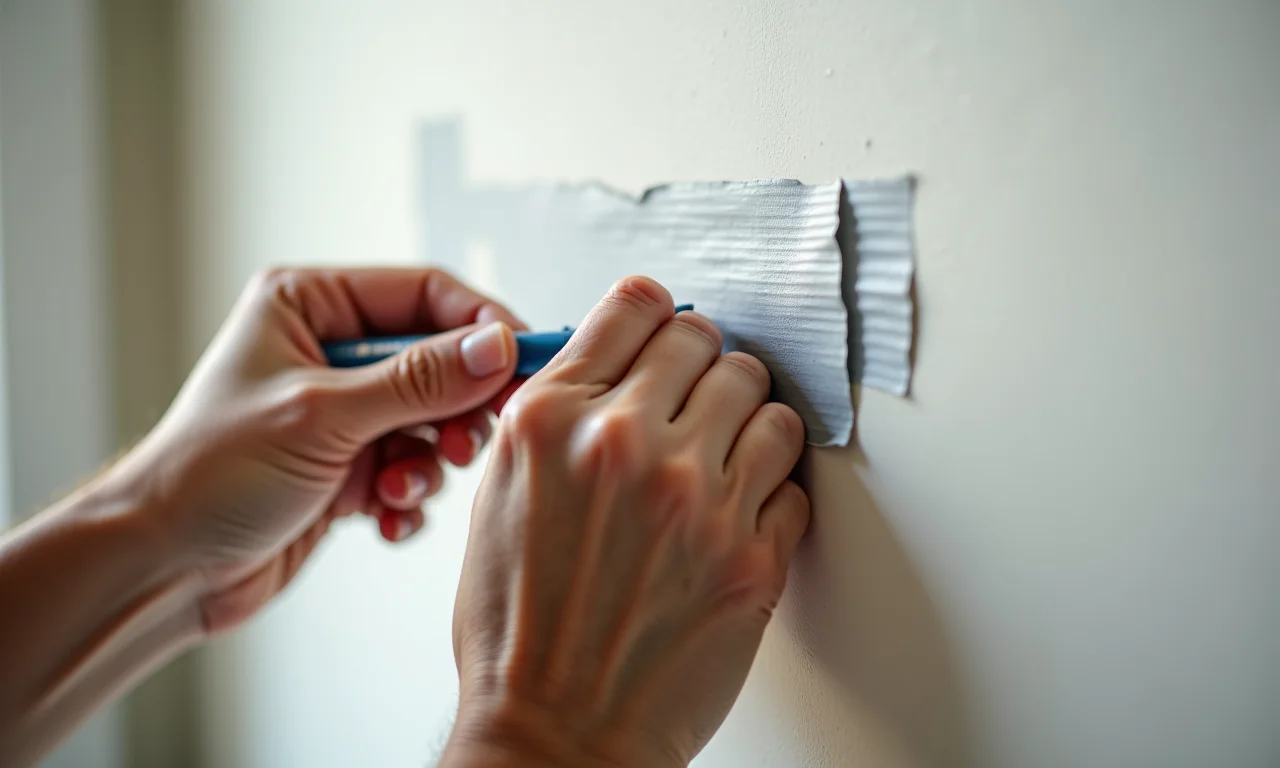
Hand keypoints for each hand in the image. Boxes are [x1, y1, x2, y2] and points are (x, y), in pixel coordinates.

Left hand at [110, 267, 524, 633]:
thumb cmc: (209, 476)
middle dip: (459, 406)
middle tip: (472, 440)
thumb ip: (419, 380)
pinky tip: (384, 518)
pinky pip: (412, 467)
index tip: (524, 361)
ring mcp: (341, 411)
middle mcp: (329, 351)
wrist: (164, 568)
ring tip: (405, 486)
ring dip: (430, 460)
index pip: (424, 293)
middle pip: (438, 359)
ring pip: (431, 420)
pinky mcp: (350, 465)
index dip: (481, 325)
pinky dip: (409, 496)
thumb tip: (496, 346)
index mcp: (309, 305)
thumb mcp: (324, 415)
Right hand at [445, 276, 810, 766]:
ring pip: (767, 401)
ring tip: (725, 454)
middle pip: (709, 342)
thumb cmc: (519, 627)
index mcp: (552, 420)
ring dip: (749, 421)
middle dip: (705, 365)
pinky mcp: (753, 555)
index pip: (637, 306)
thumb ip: (555, 413)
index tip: (668, 330)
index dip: (657, 315)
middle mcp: (625, 444)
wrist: (557, 730)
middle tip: (697, 399)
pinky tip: (737, 512)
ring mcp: (696, 499)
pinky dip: (772, 490)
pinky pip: (794, 479)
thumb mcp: (499, 494)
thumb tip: (615, 359)